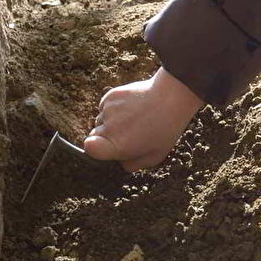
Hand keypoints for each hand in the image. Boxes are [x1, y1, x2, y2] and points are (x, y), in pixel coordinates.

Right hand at [83, 67, 204, 171]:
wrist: (171, 97)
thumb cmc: (165, 129)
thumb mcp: (153, 157)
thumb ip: (130, 165)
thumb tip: (117, 162)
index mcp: (118, 146)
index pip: (89, 149)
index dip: (95, 150)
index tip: (106, 148)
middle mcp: (109, 128)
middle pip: (94, 135)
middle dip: (106, 137)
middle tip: (127, 134)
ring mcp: (108, 110)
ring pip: (100, 120)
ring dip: (110, 122)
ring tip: (133, 119)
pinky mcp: (111, 95)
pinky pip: (104, 107)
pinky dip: (113, 109)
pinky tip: (130, 108)